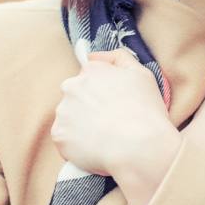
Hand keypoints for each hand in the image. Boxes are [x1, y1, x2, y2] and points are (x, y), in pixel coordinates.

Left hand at [51, 48, 175, 176]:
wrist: (140, 147)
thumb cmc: (145, 110)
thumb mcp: (142, 74)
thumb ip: (119, 57)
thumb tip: (93, 56)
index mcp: (91, 71)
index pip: (89, 76)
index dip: (103, 90)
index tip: (114, 103)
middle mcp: (72, 87)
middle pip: (76, 96)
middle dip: (88, 106)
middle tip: (110, 121)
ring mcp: (63, 112)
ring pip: (69, 117)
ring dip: (81, 125)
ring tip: (105, 136)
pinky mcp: (59, 136)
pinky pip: (66, 140)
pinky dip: (77, 144)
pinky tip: (96, 148)